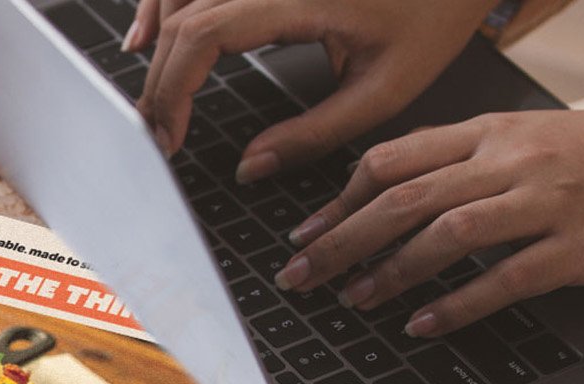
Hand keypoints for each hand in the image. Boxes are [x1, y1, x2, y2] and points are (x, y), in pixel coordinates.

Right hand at [128, 0, 491, 178]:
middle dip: (159, 81)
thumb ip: (314, 133)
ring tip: (151, 98)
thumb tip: (252, 168)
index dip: (174, 89)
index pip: (203, 35)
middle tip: (157, 138)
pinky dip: (169, 10)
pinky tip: (153, 36)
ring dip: (157, 44)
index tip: (170, 138)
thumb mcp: (384, 89)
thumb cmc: (432, 15)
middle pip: (183, 20)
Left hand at [276, 107, 583, 336]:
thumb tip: (387, 196)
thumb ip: (461, 161)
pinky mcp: (579, 247)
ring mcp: (546, 201)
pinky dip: (457, 303)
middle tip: (300, 276)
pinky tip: (422, 324)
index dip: (339, 198)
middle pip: (405, 197)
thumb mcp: (526, 138)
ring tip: (353, 300)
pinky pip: (507, 277)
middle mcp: (511, 160)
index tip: (302, 232)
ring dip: (391, 270)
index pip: (394, 157)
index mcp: (490, 131)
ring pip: (448, 231)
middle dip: (342, 240)